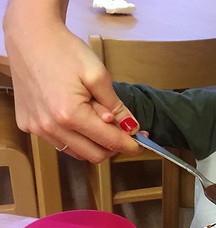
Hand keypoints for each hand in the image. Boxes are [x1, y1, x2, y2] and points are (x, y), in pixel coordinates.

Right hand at [4, 17, 139, 161]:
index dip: (129, 145)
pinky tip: (80, 117)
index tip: (140, 144)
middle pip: (94, 154)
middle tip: (124, 132)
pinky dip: (75, 137)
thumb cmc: (64, 51)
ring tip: (100, 118)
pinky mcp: (27, 124)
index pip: (109, 141)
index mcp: (69, 114)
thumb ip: (116, 106)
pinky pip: (59, 142)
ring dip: (94, 142)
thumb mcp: (98, 76)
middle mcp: (50, 127)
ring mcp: (36, 128)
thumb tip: (131, 127)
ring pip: (76, 151)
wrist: (30, 36)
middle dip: (113, 146)